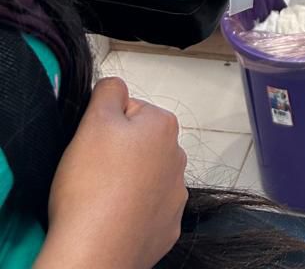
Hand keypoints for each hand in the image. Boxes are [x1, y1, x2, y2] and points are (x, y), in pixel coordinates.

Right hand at [41, 78, 186, 268]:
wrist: (95, 252)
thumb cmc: (92, 186)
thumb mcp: (93, 121)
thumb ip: (109, 91)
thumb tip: (117, 86)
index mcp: (163, 126)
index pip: (130, 111)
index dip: (104, 126)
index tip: (93, 146)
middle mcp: (178, 158)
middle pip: (139, 145)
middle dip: (118, 154)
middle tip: (92, 174)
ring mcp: (175, 197)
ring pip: (144, 178)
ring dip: (126, 184)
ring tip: (100, 199)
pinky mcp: (167, 229)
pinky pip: (146, 211)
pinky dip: (131, 213)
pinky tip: (112, 220)